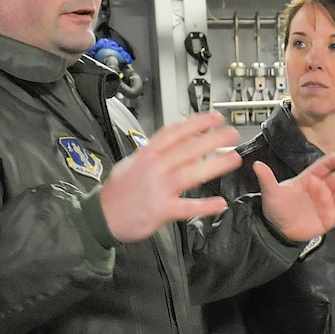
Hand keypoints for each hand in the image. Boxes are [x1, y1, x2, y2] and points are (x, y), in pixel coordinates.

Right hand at [96, 110, 241, 242]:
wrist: (102, 215)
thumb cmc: (119, 190)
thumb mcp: (133, 162)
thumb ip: (156, 153)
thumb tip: (178, 144)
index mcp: (147, 154)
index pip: (175, 132)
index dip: (197, 123)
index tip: (214, 118)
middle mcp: (154, 167)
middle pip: (187, 149)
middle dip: (212, 139)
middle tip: (232, 134)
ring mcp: (158, 188)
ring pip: (190, 173)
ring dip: (214, 165)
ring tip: (233, 159)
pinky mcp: (161, 210)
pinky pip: (186, 207)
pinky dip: (204, 206)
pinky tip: (220, 203)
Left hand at [255, 153, 334, 243]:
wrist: (278, 229)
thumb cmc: (276, 207)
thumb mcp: (271, 192)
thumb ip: (267, 179)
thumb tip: (256, 164)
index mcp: (309, 179)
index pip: (322, 167)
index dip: (331, 161)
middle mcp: (321, 189)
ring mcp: (327, 204)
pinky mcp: (330, 219)